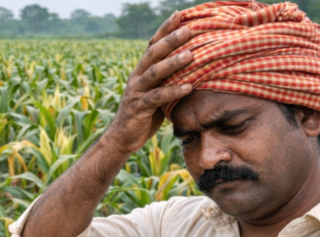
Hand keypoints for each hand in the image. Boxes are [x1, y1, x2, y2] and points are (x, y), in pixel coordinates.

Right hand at [101, 18, 194, 156]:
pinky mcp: (138, 107)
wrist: (122, 138)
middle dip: (170, 40)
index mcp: (141, 70)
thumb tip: (196, 70)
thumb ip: (169, 81)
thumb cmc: (144, 115)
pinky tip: (188, 87)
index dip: (165, 29)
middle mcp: (136, 77)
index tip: (180, 15)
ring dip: (173, 62)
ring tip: (191, 54)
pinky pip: (157, 97)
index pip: (153, 44)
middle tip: (188, 29)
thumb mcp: (158, 93)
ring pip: (154, 72)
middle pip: (153, 53)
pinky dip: (173, 91)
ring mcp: (136, 91)